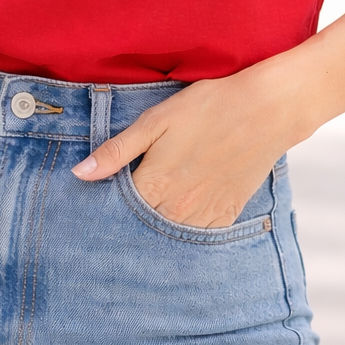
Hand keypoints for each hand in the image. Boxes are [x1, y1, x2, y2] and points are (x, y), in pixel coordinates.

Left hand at [72, 67, 295, 226]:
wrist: (265, 110)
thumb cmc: (207, 107)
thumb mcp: (156, 120)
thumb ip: (117, 150)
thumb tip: (80, 174)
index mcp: (154, 184)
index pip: (117, 211)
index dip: (105, 207)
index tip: (96, 205)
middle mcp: (177, 208)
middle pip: (142, 228)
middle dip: (130, 222)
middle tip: (125, 209)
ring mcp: (204, 215)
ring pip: (169, 236)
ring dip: (157, 228)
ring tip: (154, 210)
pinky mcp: (227, 215)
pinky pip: (199, 236)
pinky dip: (186, 229)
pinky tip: (182, 213)